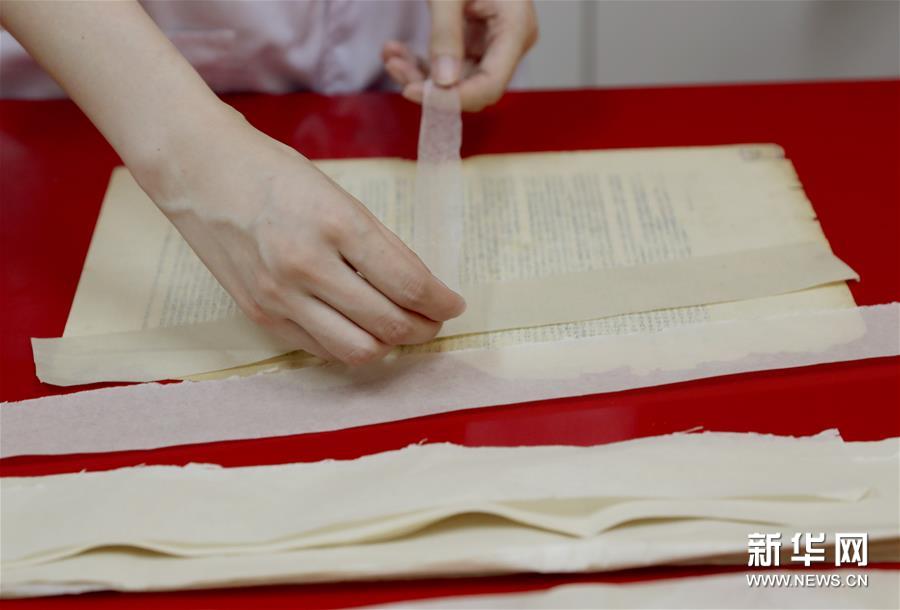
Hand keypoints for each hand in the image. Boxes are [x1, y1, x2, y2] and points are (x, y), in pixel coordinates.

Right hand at [145, 111, 465, 364]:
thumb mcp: (337, 195)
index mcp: (336, 224)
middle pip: (389, 325)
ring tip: (399, 328)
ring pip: (358, 351)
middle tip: (433, 319)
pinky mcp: (260, 315)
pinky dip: (349, 344)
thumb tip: (418, 286)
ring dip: (390, 345)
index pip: (409, 283)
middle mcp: (307, 266)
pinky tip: (358, 327)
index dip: (442, 302)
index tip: (454, 304)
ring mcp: (280, 297)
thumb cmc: (274, 173)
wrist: (199, 172)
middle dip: (424, 328)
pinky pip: (320, 349)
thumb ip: (377, 243)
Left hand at [383, 0, 537, 111]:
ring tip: (391, 57)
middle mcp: (509, 41)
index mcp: (515, 27)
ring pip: (455, 78)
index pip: (490, 85)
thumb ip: (445, 35)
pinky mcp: (476, 40)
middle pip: (471, 85)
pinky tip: (395, 51)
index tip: (413, 93)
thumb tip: (443, 84)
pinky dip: (421, 61)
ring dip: (419, 73)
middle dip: (430, 84)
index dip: (453, 99)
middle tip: (396, 69)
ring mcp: (493, 42)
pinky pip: (449, 63)